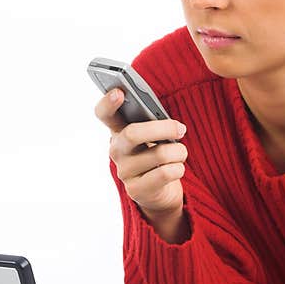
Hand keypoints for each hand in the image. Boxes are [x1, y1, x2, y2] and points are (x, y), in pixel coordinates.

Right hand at [94, 87, 188, 217]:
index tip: (119, 92)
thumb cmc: (157, 154)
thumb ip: (153, 124)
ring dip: (179, 152)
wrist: (159, 191)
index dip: (108, 103)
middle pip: (133, 133)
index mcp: (118, 131)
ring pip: (158, 154)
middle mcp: (116, 150)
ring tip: (181, 153)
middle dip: (163, 128)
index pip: (104, 114)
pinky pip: (165, 173)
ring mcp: (124, 171)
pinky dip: (179, 168)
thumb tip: (173, 126)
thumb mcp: (152, 137)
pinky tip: (177, 168)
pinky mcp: (136, 190)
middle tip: (181, 128)